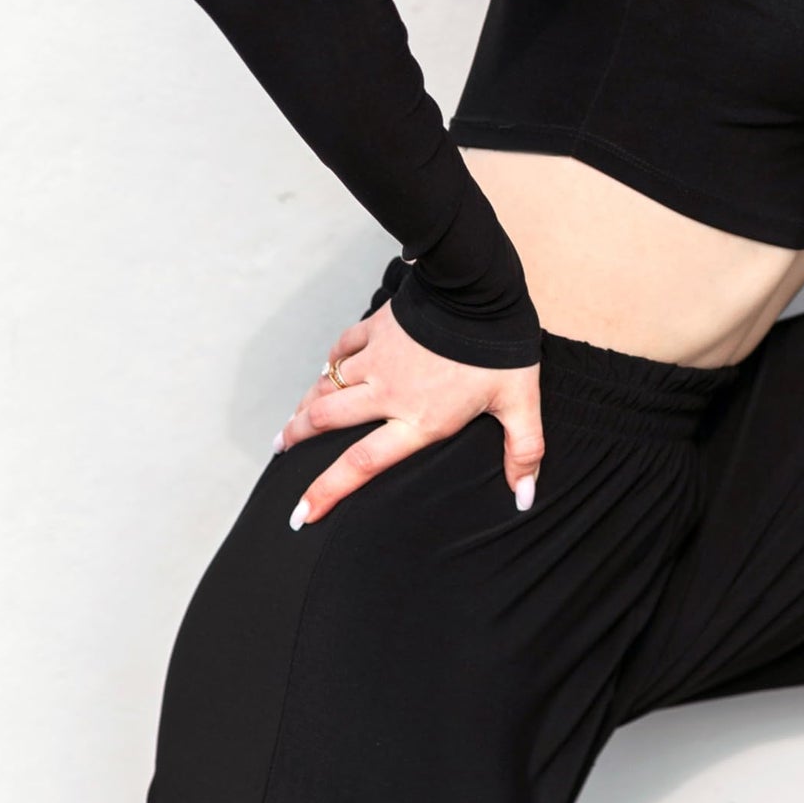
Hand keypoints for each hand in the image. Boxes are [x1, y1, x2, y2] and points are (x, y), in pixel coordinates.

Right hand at [272, 295, 544, 526]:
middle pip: (327, 421)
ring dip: (306, 404)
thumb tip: (524, 498)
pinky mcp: (376, 327)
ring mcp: (378, 358)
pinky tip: (325, 368)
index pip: (362, 464)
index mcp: (419, 419)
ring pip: (327, 385)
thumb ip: (523, 451)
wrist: (478, 289)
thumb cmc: (501, 349)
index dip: (327, 491)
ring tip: (291, 421)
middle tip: (280, 450)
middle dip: (298, 438)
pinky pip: (342, 348)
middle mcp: (388, 393)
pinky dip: (330, 361)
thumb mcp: (520, 402)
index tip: (302, 513)